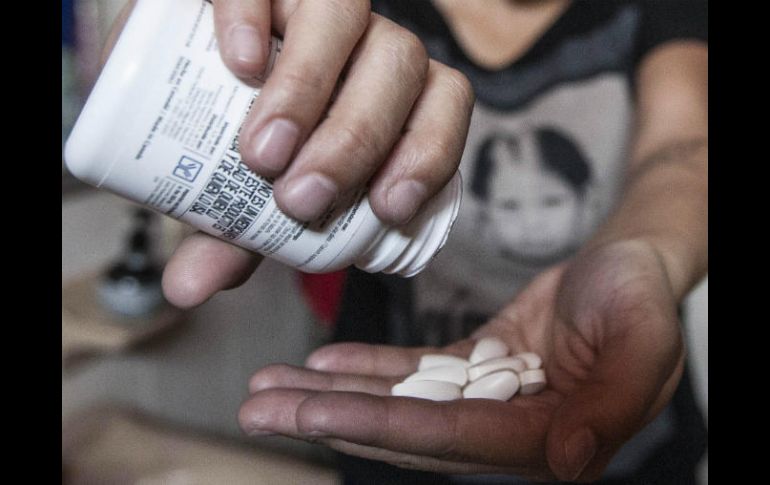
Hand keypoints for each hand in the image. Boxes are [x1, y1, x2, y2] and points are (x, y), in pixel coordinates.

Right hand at [156, 0, 473, 307]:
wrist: (191, 69)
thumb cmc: (245, 138)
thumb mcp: (249, 194)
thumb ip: (236, 235)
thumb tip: (188, 290)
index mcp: (395, 91)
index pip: (445, 106)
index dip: (430, 155)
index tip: (384, 209)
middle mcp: (368, 38)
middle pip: (397, 67)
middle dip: (353, 141)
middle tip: (297, 198)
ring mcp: (318, 1)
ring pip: (345, 14)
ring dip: (307, 89)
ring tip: (262, 152)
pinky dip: (254, 13)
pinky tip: (238, 61)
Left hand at [238, 240, 684, 481]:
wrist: (632, 265)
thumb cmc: (641, 295)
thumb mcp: (641, 341)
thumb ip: (610, 405)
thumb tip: (568, 462)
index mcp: (543, 436)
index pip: (444, 435)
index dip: (375, 425)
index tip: (309, 413)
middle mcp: (504, 430)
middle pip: (403, 428)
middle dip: (328, 419)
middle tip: (258, 407)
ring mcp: (485, 401)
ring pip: (397, 401)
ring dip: (332, 395)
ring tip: (269, 388)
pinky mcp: (475, 371)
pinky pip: (413, 372)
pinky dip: (367, 368)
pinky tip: (323, 364)